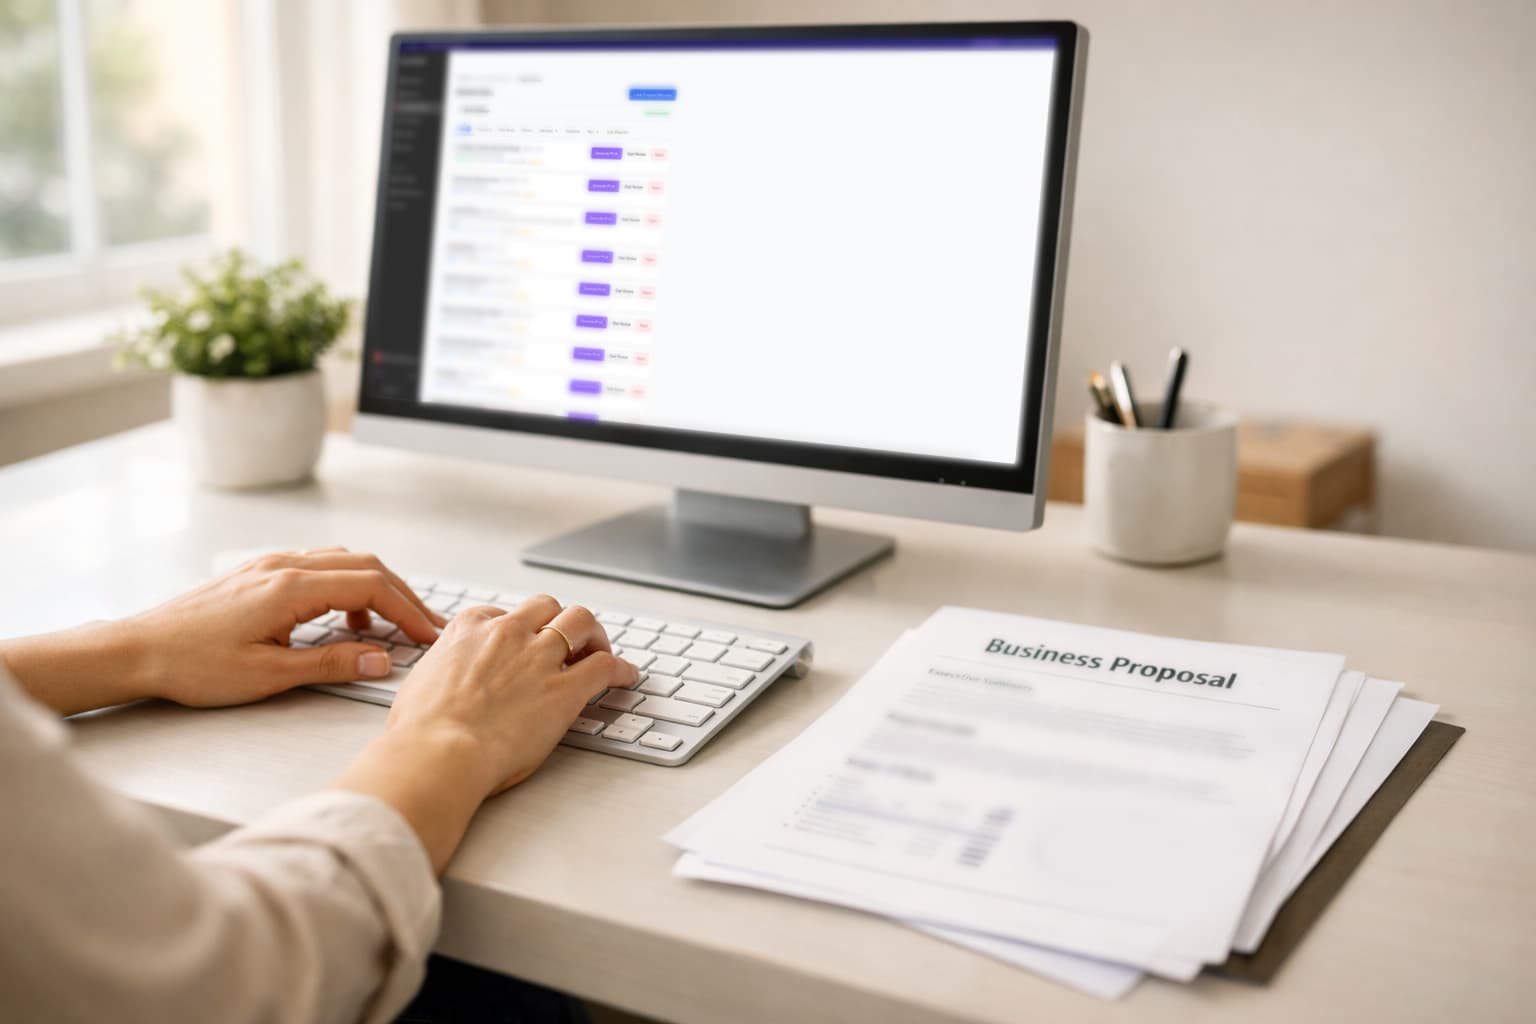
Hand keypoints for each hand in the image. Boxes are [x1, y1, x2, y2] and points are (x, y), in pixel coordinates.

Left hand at [130, 548, 446, 707]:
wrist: (136, 650)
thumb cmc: (192, 665)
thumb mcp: (269, 675)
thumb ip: (331, 663)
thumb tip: (381, 659)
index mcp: (292, 587)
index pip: (372, 587)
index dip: (408, 611)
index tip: (429, 635)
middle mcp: (285, 566)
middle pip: (366, 566)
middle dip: (402, 596)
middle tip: (425, 627)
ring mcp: (270, 565)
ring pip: (344, 561)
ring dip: (376, 588)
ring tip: (389, 626)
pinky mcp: (259, 572)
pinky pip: (319, 566)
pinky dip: (346, 586)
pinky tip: (342, 618)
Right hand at [385, 595, 638, 795]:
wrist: (437, 751)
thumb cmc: (421, 729)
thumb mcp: (422, 682)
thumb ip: (444, 671)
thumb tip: (444, 680)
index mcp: (471, 627)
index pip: (506, 614)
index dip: (521, 629)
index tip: (527, 643)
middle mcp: (509, 632)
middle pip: (548, 607)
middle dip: (561, 621)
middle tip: (570, 641)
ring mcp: (540, 656)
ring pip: (582, 622)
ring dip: (594, 635)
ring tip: (600, 651)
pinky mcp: (566, 688)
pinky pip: (606, 666)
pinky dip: (621, 669)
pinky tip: (626, 677)